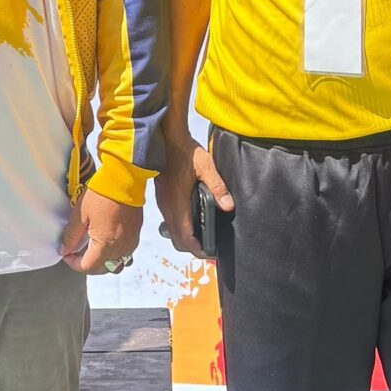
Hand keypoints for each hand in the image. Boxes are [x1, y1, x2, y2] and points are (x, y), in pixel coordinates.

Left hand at [59, 190, 141, 275]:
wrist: (125, 179)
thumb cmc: (102, 194)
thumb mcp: (80, 214)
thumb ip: (71, 236)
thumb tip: (64, 250)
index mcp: (105, 245)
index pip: (88, 267)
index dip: (74, 264)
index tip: (67, 255)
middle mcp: (120, 248)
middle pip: (103, 269)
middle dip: (88, 264)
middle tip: (76, 252)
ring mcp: (130, 242)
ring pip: (115, 263)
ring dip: (102, 260)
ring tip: (91, 247)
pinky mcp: (135, 235)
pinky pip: (124, 253)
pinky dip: (114, 252)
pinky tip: (105, 239)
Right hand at [155, 135, 232, 259]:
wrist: (165, 137)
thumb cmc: (184, 151)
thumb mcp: (206, 167)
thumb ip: (218, 188)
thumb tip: (228, 206)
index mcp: (177, 204)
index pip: (185, 238)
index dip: (197, 250)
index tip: (210, 253)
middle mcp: (168, 207)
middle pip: (177, 240)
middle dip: (192, 248)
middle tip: (210, 247)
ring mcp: (163, 203)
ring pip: (172, 231)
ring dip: (186, 238)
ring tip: (204, 236)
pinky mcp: (163, 198)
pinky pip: (171, 220)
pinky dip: (182, 227)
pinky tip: (194, 219)